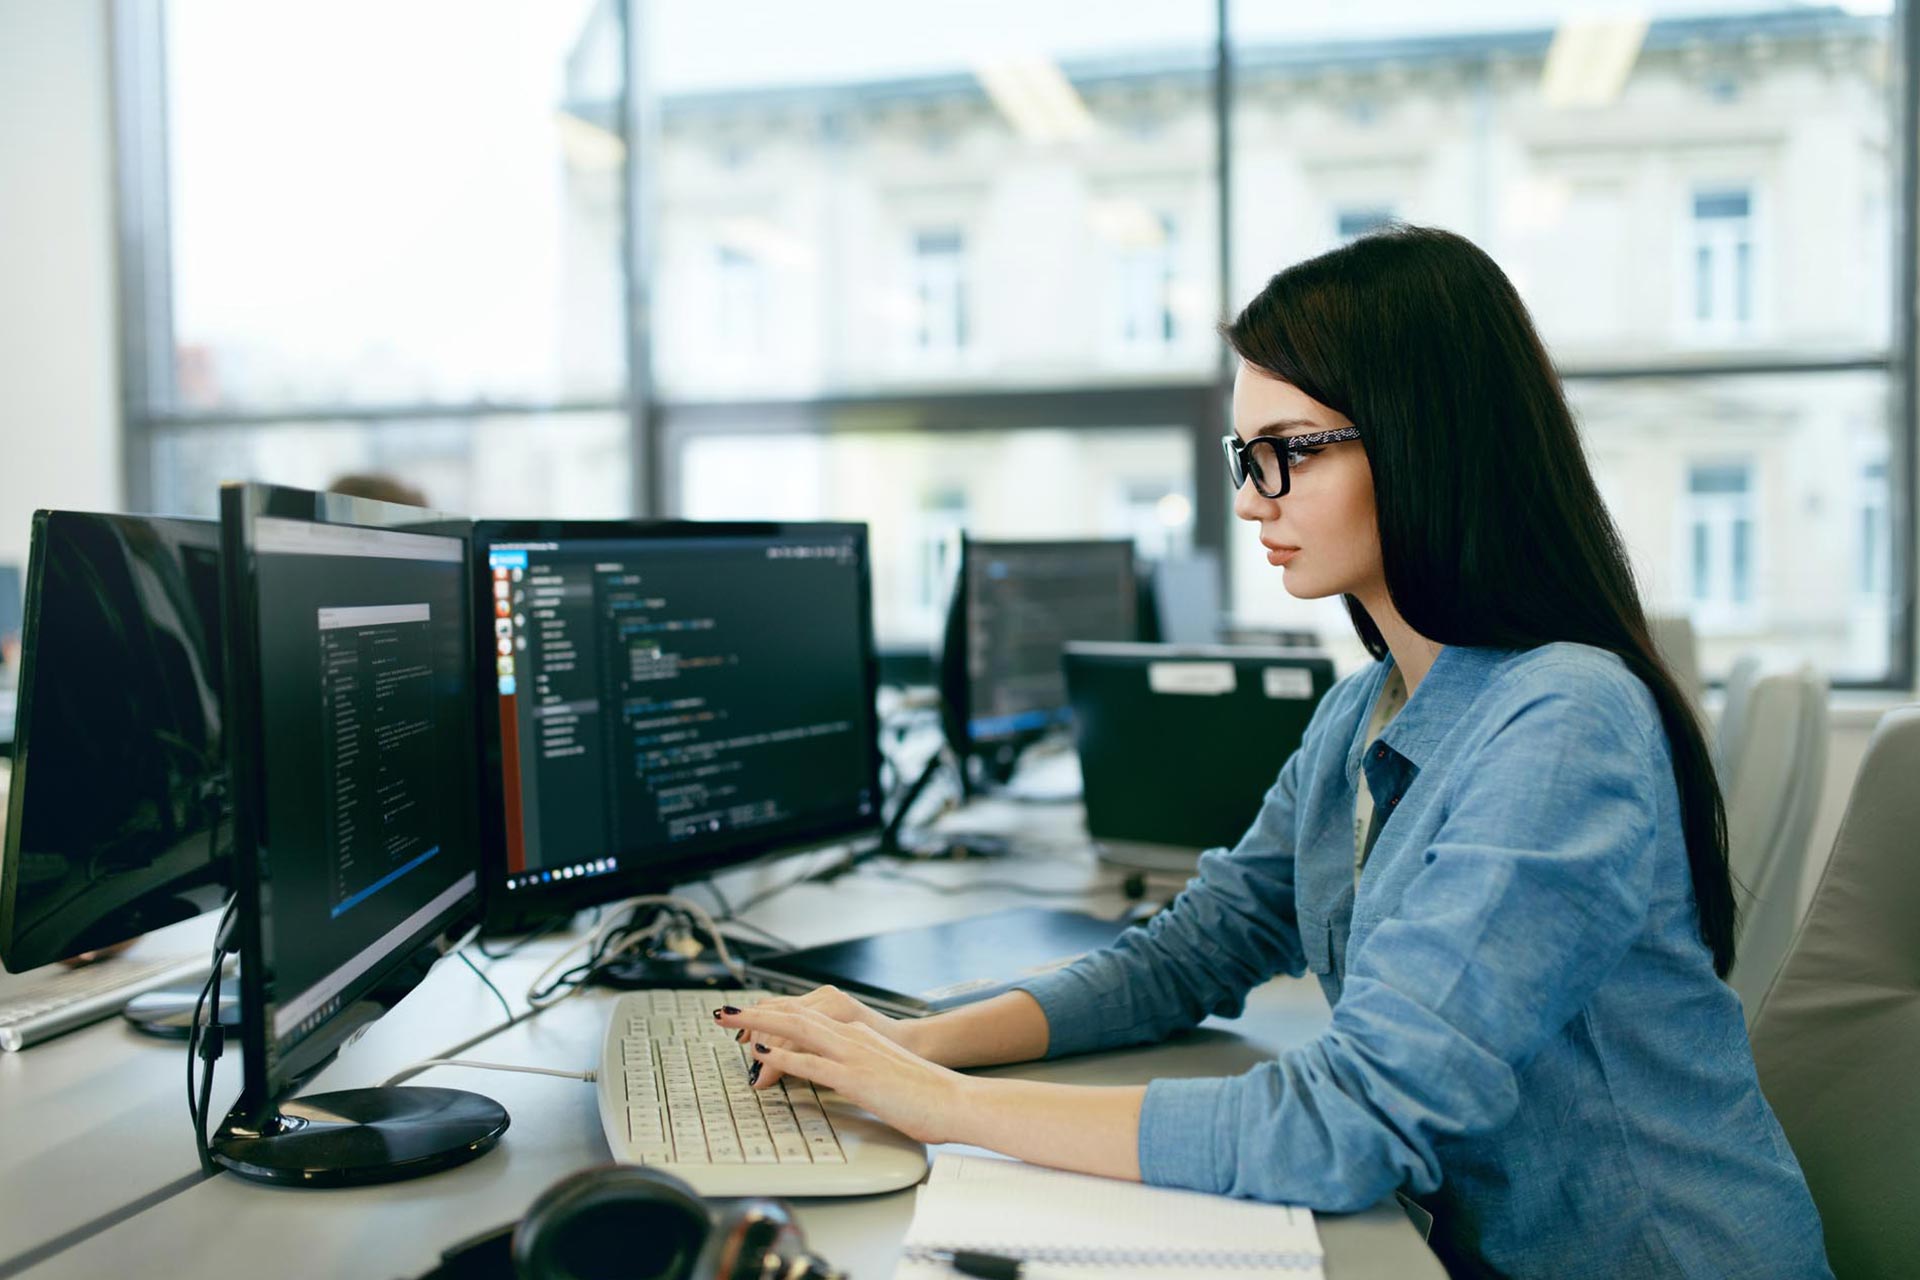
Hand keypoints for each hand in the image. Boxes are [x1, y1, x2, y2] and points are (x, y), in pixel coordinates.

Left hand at [715, 1001, 972, 1145]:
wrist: (956, 1100)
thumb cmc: (925, 1094)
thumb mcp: (883, 1073)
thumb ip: (857, 1068)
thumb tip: (836, 1075)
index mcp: (857, 1035)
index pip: (806, 1017)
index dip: (772, 1015)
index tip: (746, 1017)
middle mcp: (852, 1037)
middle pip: (793, 1015)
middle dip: (753, 1012)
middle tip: (722, 1011)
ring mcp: (853, 1055)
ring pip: (796, 1031)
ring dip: (758, 1024)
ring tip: (729, 1021)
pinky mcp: (856, 1078)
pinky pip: (813, 1064)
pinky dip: (784, 1057)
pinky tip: (763, 1054)